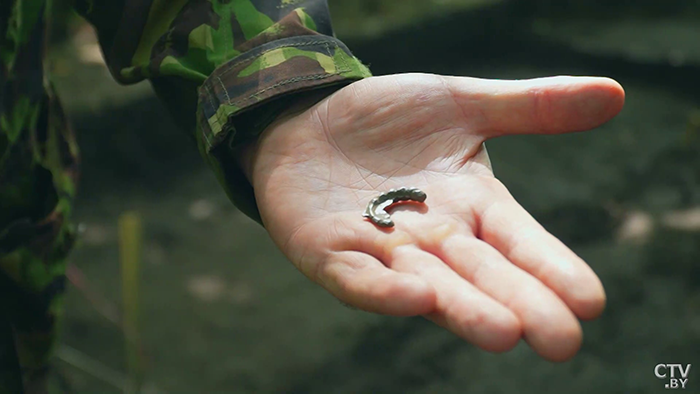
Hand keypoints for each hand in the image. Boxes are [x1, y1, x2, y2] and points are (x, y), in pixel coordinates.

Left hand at [247, 73, 623, 361]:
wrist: (311, 119)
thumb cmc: (389, 120)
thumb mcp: (459, 104)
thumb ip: (528, 106)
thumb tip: (615, 92)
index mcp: (471, 207)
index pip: (519, 242)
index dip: (552, 268)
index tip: (591, 302)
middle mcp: (432, 239)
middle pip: (481, 274)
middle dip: (519, 304)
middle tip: (562, 342)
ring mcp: (380, 249)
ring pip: (427, 284)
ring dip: (461, 308)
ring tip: (503, 333)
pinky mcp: (329, 251)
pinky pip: (357, 276)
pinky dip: (383, 290)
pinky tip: (415, 297)